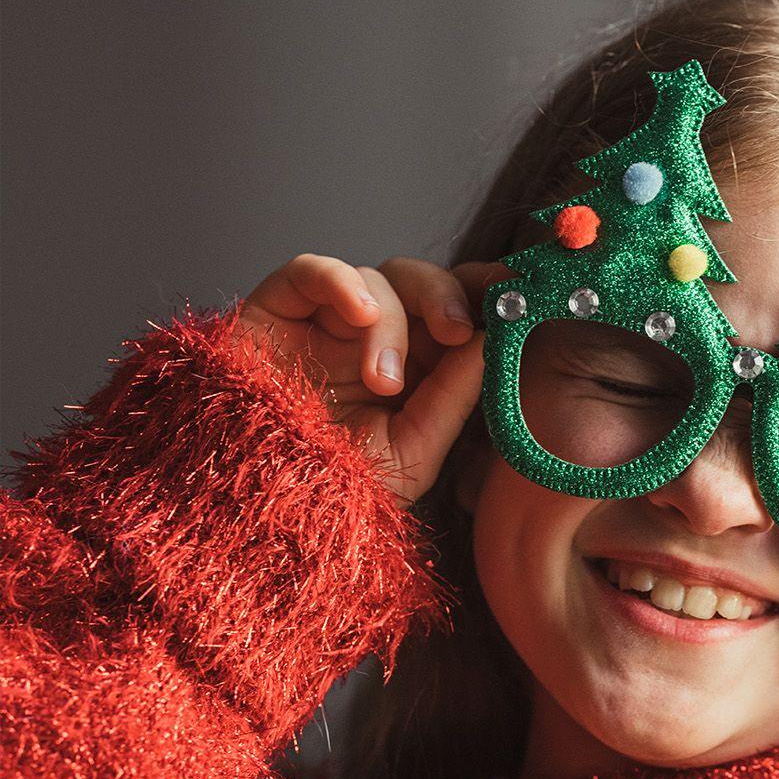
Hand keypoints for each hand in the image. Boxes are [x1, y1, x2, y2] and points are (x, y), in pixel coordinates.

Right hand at [239, 254, 504, 502]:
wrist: (259, 509)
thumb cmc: (337, 487)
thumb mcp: (412, 451)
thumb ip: (454, 395)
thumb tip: (494, 337)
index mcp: (417, 365)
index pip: (458, 308)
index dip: (488, 292)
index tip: (519, 292)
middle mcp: (375, 336)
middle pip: (424, 281)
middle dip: (446, 296)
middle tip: (456, 332)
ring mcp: (326, 321)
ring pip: (376, 277)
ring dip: (390, 323)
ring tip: (382, 382)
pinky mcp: (277, 310)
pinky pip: (311, 269)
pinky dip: (340, 281)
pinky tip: (358, 314)